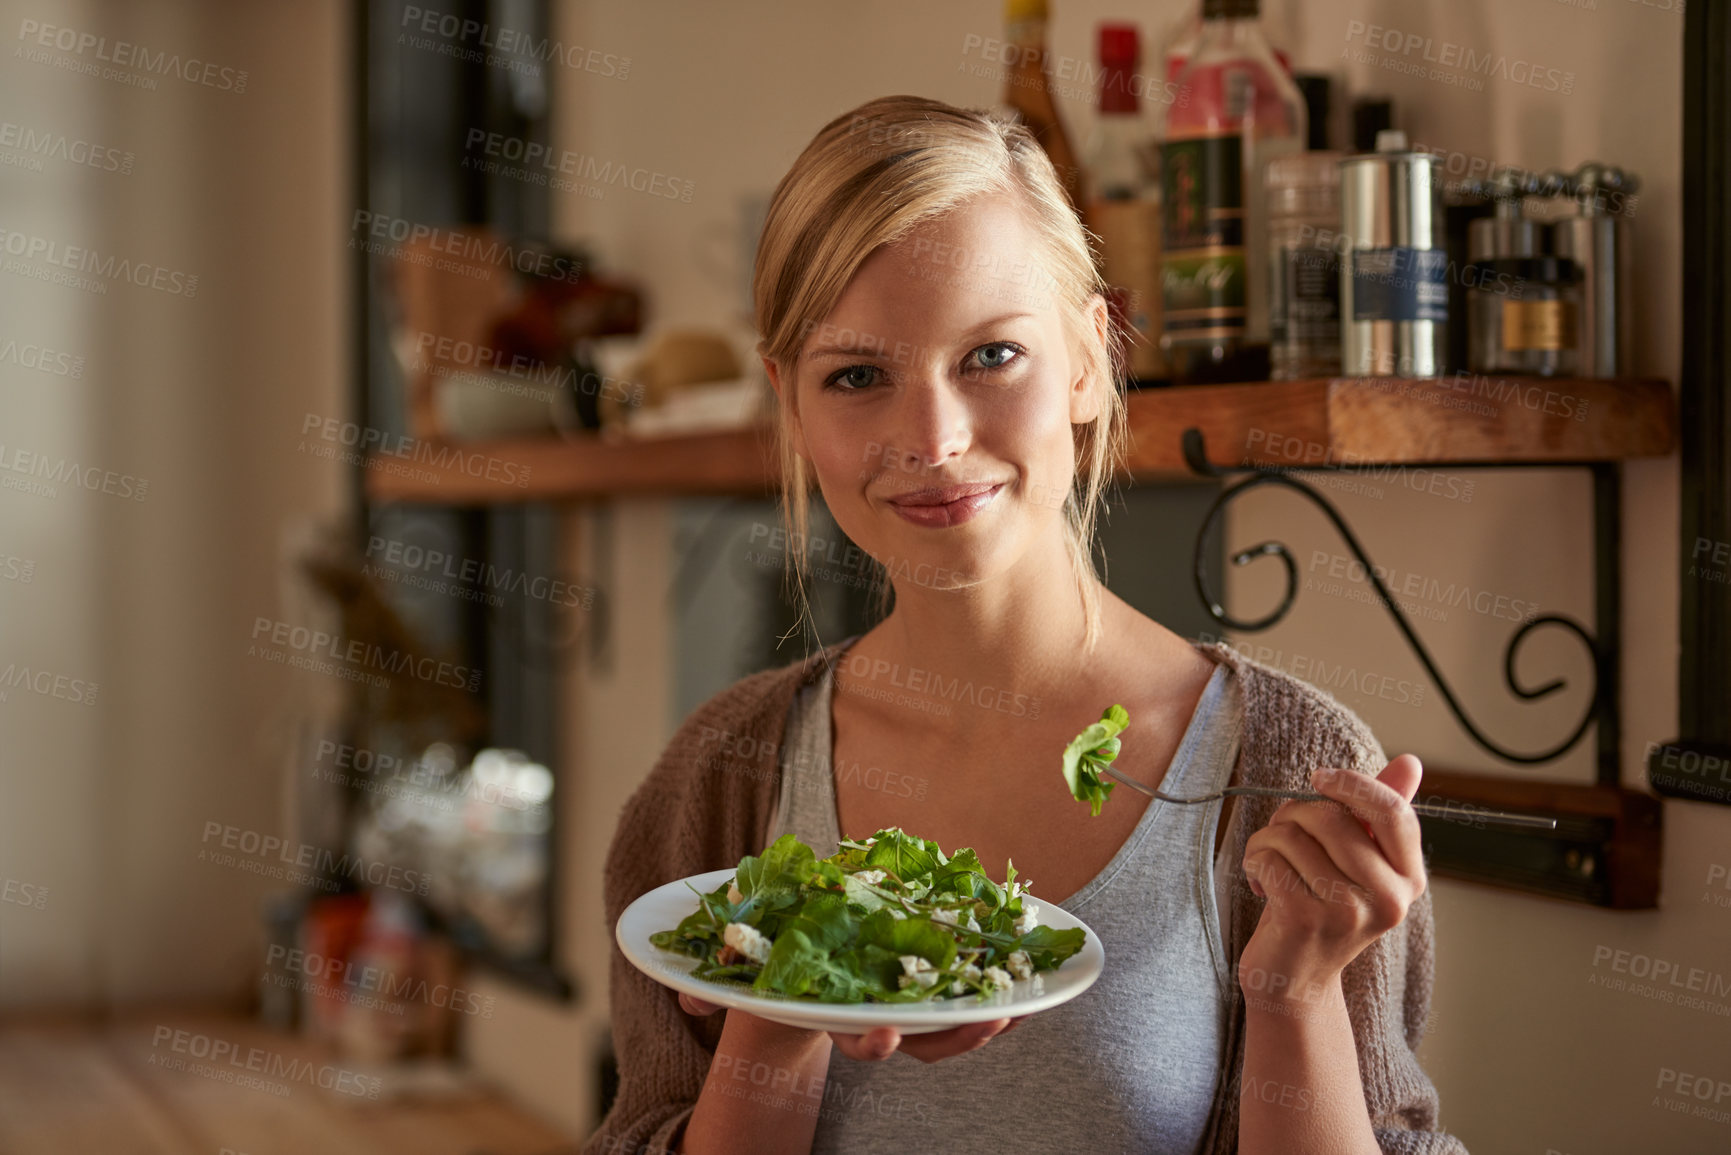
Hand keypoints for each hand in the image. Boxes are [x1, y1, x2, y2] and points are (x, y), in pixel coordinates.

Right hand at [677, 992, 1024, 1061]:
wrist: (793, 957)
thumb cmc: (769, 963)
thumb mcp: (741, 975)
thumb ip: (716, 987)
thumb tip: (687, 1002)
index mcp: (833, 1010)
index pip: (855, 1034)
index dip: (873, 1041)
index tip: (885, 1036)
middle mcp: (872, 1013)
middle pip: (919, 1038)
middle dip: (951, 1039)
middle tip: (983, 1027)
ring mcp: (902, 999)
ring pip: (950, 1022)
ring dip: (985, 1019)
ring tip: (1015, 1011)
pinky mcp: (924, 974)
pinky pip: (963, 988)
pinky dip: (992, 984)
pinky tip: (1024, 977)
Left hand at [1236, 754, 1427, 999]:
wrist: (1294, 978)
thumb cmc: (1322, 908)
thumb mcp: (1356, 862)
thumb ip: (1380, 813)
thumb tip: (1412, 762)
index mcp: (1408, 879)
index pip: (1393, 812)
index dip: (1353, 784)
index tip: (1319, 779)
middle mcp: (1388, 899)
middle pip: (1331, 816)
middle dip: (1292, 814)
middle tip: (1282, 836)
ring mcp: (1349, 912)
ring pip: (1292, 834)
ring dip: (1266, 840)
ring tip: (1270, 865)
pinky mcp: (1307, 920)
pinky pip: (1269, 857)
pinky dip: (1254, 860)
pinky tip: (1261, 883)